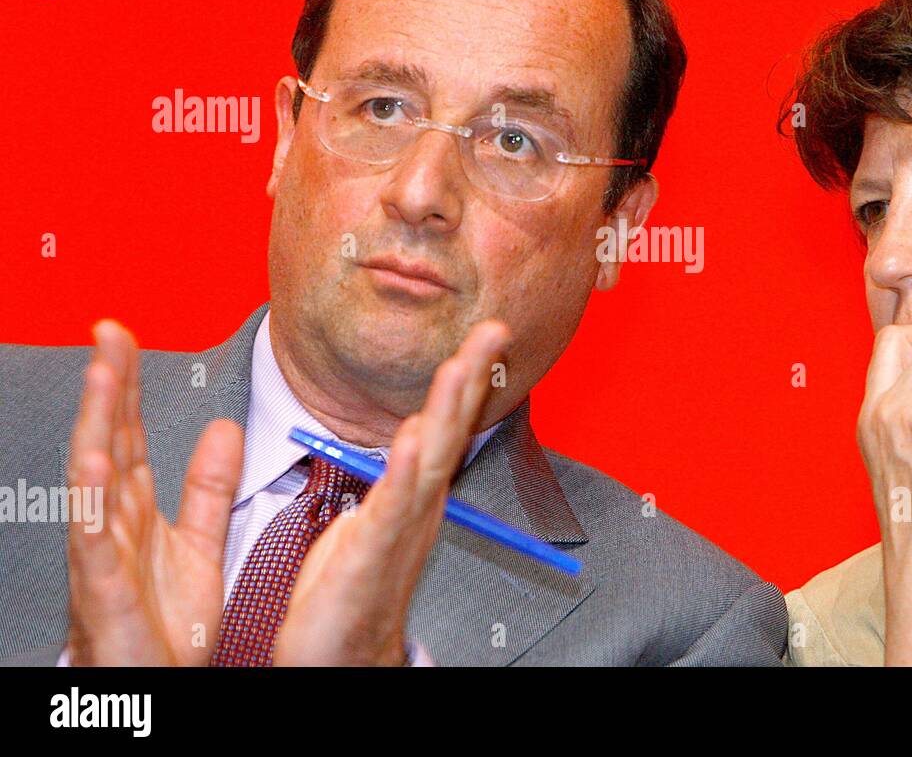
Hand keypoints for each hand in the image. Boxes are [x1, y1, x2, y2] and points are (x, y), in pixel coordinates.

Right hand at [66, 320, 244, 665]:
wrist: (155, 686)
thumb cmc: (163, 623)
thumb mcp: (198, 542)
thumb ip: (208, 487)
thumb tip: (222, 429)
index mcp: (136, 508)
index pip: (131, 431)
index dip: (129, 383)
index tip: (124, 333)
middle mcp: (113, 522)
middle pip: (109, 439)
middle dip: (109, 385)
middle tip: (108, 331)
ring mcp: (103, 553)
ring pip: (95, 478)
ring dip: (97, 424)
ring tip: (103, 375)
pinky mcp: (104, 589)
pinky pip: (97, 539)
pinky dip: (94, 500)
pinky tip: (96, 462)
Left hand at [272, 320, 510, 665]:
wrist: (339, 661)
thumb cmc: (350, 593)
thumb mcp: (369, 521)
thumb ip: (389, 480)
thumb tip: (406, 443)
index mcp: (412, 494)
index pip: (444, 424)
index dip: (465, 378)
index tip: (485, 333)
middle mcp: (416, 509)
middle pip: (447, 432)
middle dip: (470, 377)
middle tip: (494, 330)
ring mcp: (398, 532)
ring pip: (427, 462)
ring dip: (444, 413)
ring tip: (459, 368)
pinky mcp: (369, 560)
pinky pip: (389, 511)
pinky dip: (403, 474)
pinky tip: (412, 439)